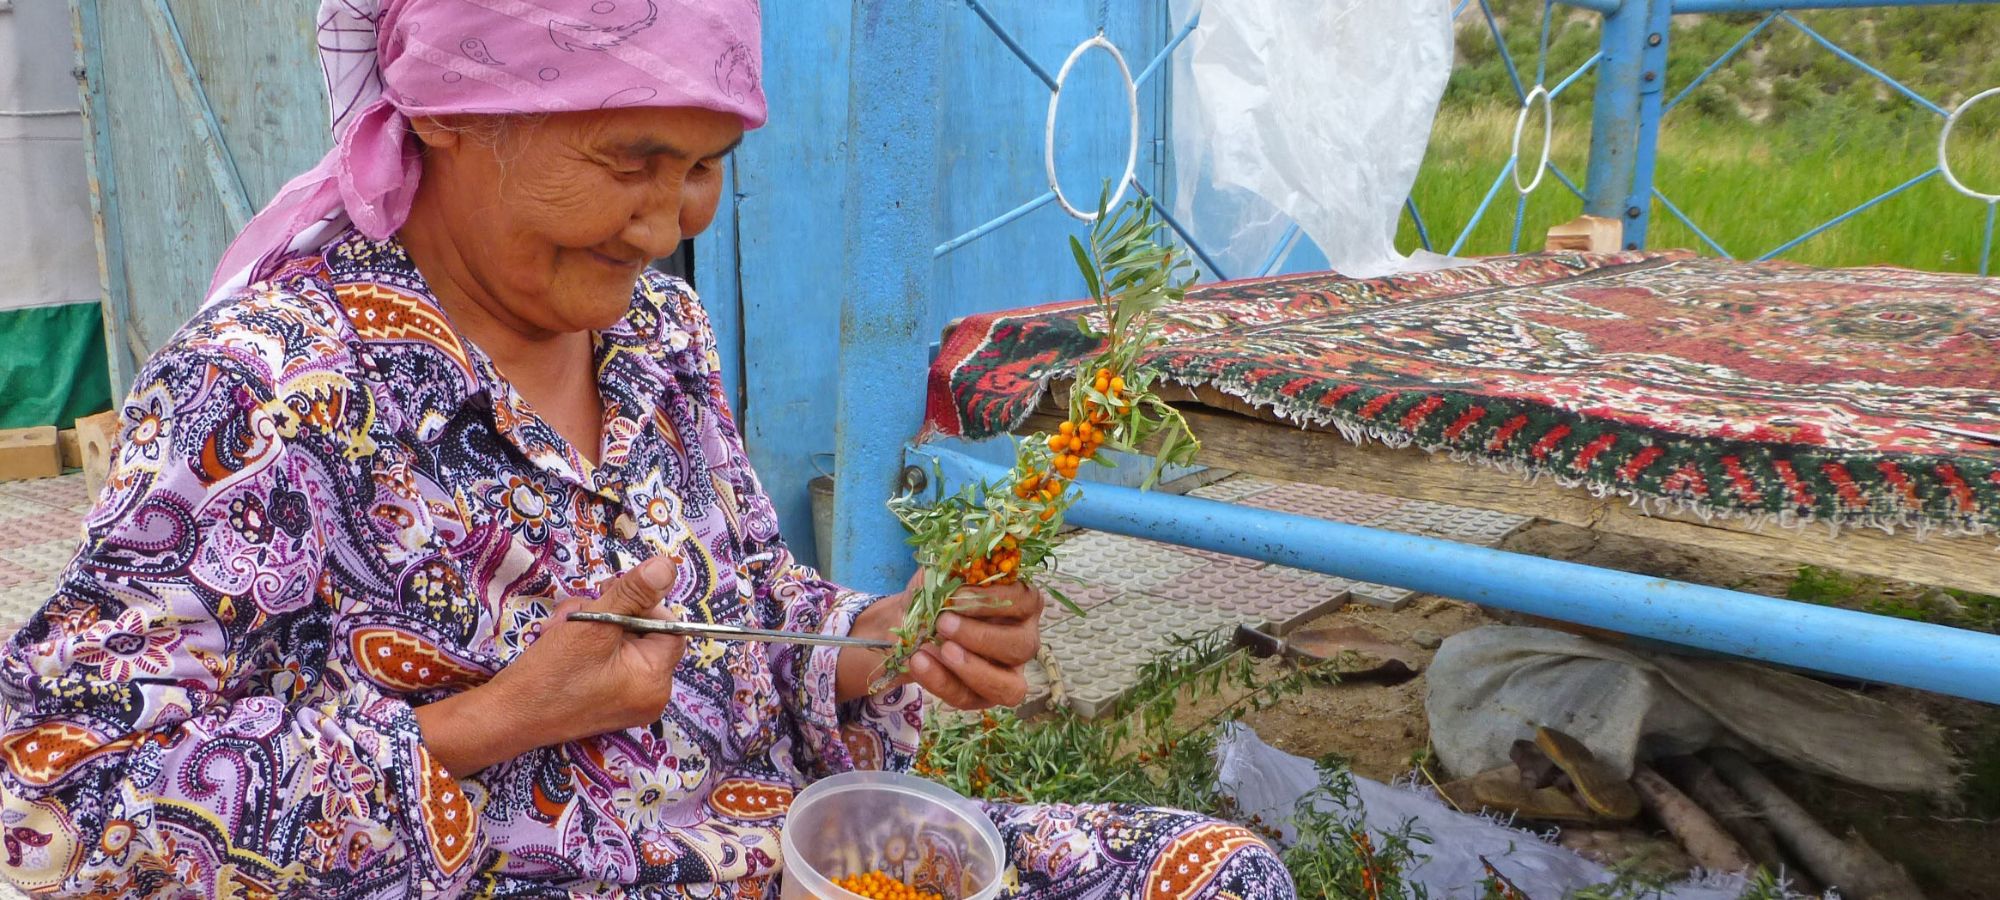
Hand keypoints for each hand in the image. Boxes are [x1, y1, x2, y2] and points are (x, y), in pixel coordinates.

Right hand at [415, 556, 684, 773]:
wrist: (506, 718)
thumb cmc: (551, 674)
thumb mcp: (594, 625)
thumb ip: (634, 593)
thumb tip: (667, 567)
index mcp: (656, 681)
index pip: (669, 627)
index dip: (643, 604)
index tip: (610, 594)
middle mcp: (650, 695)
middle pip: (643, 633)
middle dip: (607, 613)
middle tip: (574, 612)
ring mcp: (628, 700)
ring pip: (620, 642)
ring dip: (590, 625)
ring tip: (558, 628)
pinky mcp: (606, 700)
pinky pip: (608, 660)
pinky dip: (586, 644)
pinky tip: (557, 641)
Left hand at [839, 573, 1043, 709]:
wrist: (905, 625)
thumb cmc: (936, 594)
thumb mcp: (942, 572)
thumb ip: (954, 564)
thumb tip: (960, 557)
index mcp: (1022, 603)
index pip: (1026, 602)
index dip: (993, 601)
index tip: (957, 595)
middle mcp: (1023, 639)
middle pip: (1022, 646)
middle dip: (982, 636)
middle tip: (943, 623)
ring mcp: (1007, 674)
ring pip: (1009, 686)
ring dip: (973, 668)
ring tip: (939, 649)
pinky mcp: (982, 697)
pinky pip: (969, 698)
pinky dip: (942, 681)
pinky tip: (919, 661)